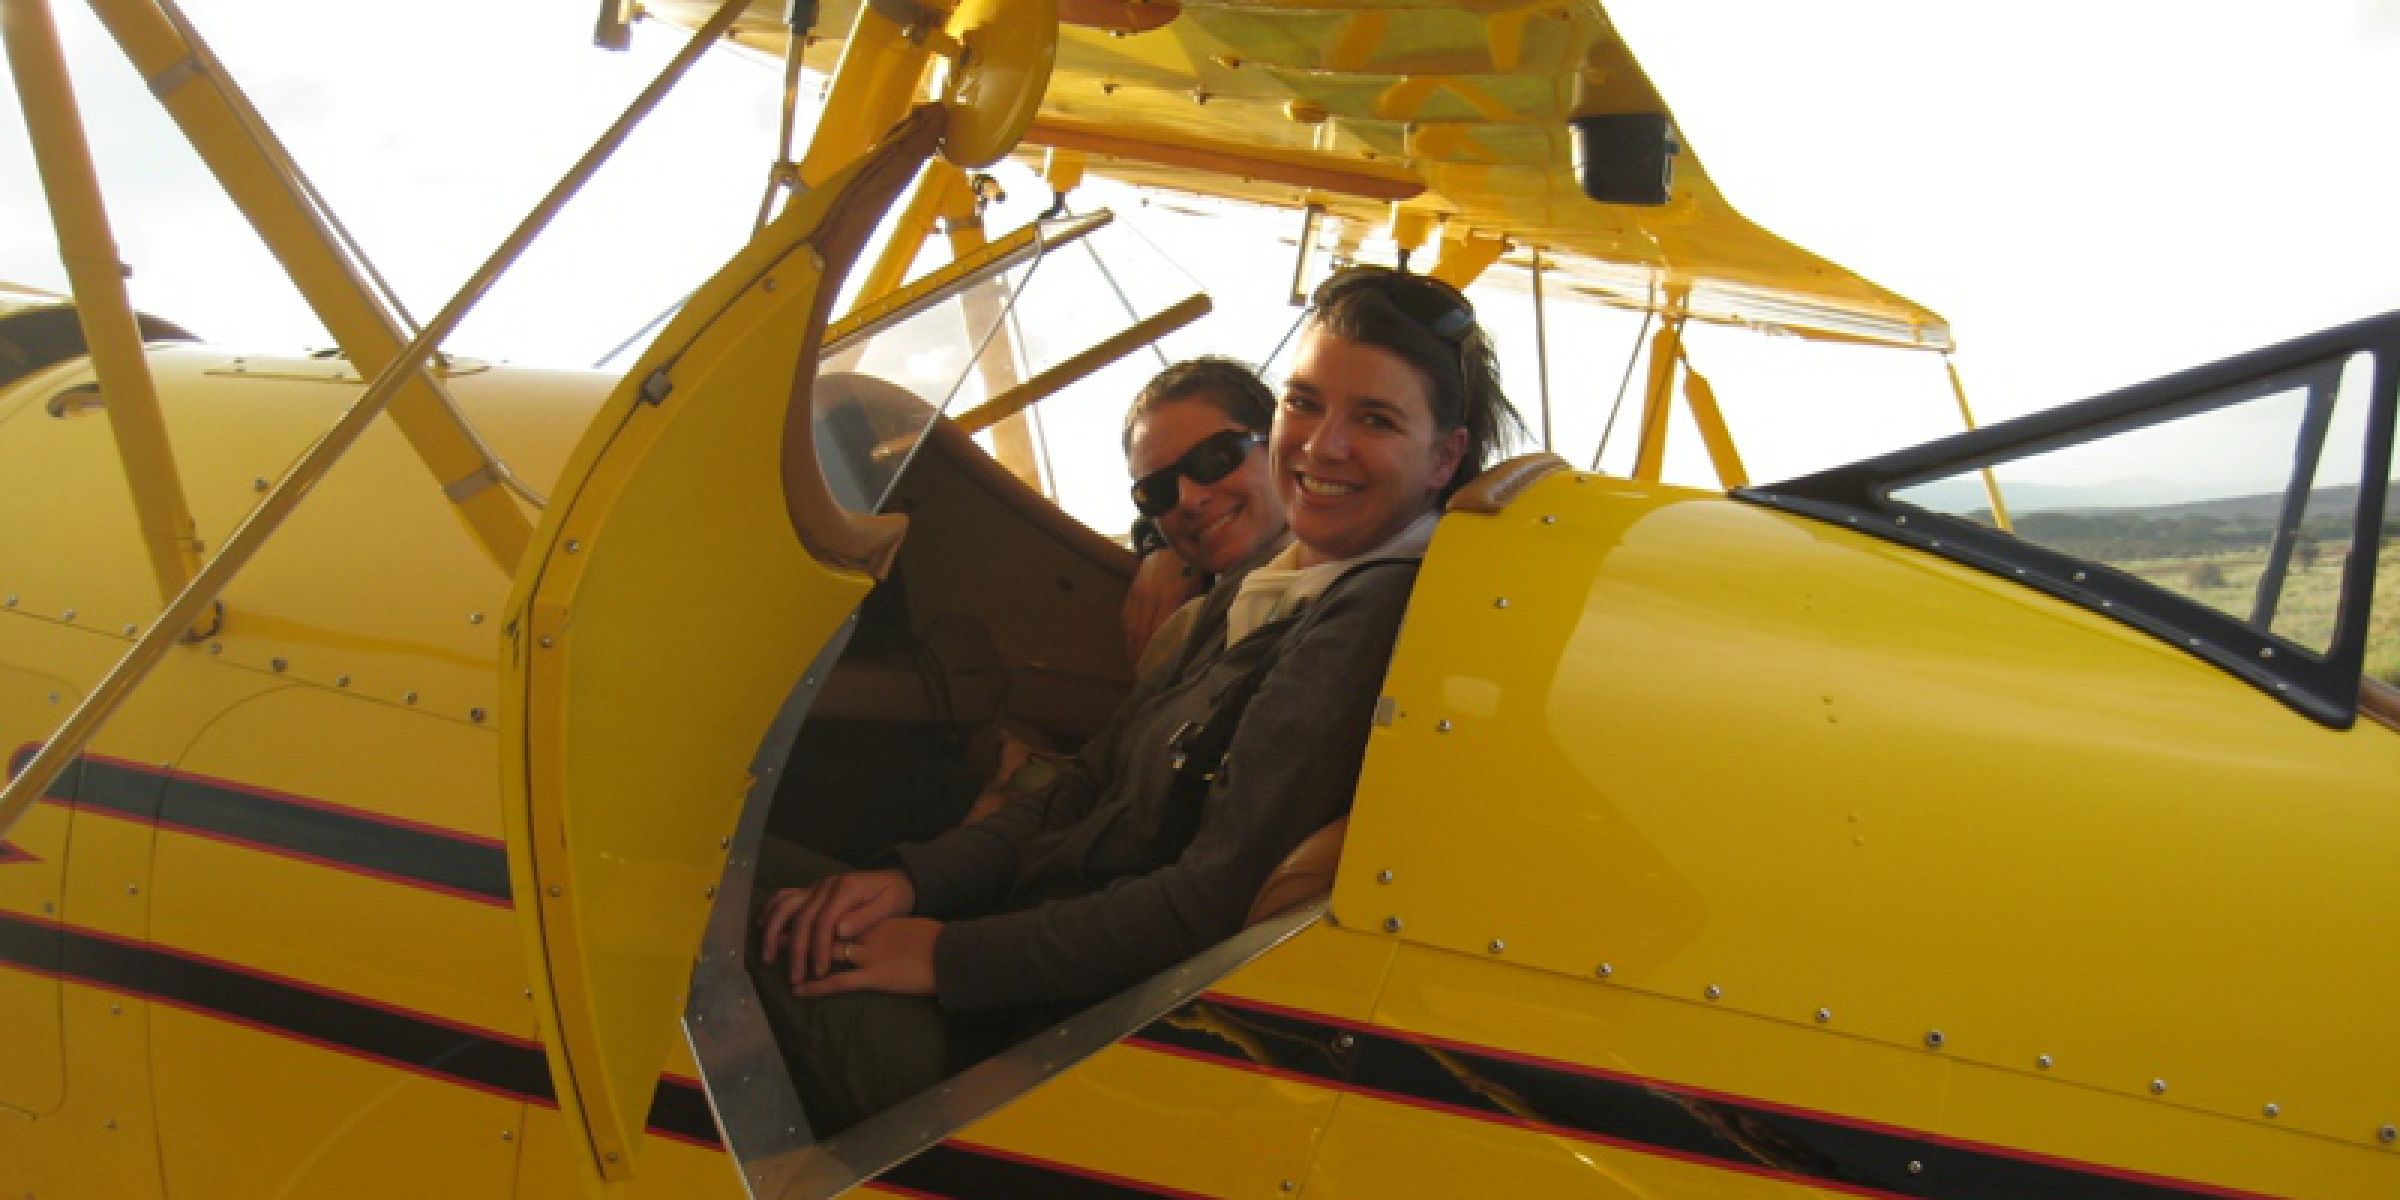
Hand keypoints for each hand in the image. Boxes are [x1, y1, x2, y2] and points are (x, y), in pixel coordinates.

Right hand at [758, 868, 916, 988]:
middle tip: (794, 977)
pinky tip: (763, 928)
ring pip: (785, 905)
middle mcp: (826, 885)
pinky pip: (785, 896)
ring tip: (767, 956)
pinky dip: (771, 911)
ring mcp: (816, 886)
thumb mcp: (889, 906)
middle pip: (801, 917)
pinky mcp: (811, 890)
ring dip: (773, 931)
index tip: (819, 973)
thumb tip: (840, 931)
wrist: (897, 878)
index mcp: (846, 889)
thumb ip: (864, 917)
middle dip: (795, 950)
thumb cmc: (894, 895)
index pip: (824, 921)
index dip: (819, 948)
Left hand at [793, 916, 940, 997]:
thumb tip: (881, 933)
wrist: (954, 955)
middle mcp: (870, 934)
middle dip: (802, 931)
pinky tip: (801, 990)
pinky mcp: (876, 976)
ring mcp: (871, 954)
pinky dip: (818, 986)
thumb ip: (892, 930)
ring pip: (829, 953)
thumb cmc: (938, 945)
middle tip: (778, 932)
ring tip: (781, 961)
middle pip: (828, 929)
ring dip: (804, 957)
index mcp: (879, 923)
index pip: (841, 918)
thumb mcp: (912, 931)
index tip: (802, 919)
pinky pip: (840, 981)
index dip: (820, 920)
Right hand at [1123, 547, 1201, 665]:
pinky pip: (1127, 616)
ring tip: (1135, 666)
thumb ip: (1191, 614)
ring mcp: (1137, 593)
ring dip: (1132, 647)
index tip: (1155, 671)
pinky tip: (1132, 646)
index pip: (1157, 631)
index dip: (1154, 652)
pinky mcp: (1131, 591)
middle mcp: (1149, 596)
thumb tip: (1189, 642)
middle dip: (1139, 655)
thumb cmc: (1192, 570)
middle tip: (1143, 676)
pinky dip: (1129, 634)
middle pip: (1140, 632)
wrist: (1172, 544)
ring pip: (1130, 626)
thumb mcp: (1198, 591)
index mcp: (1169, 596)